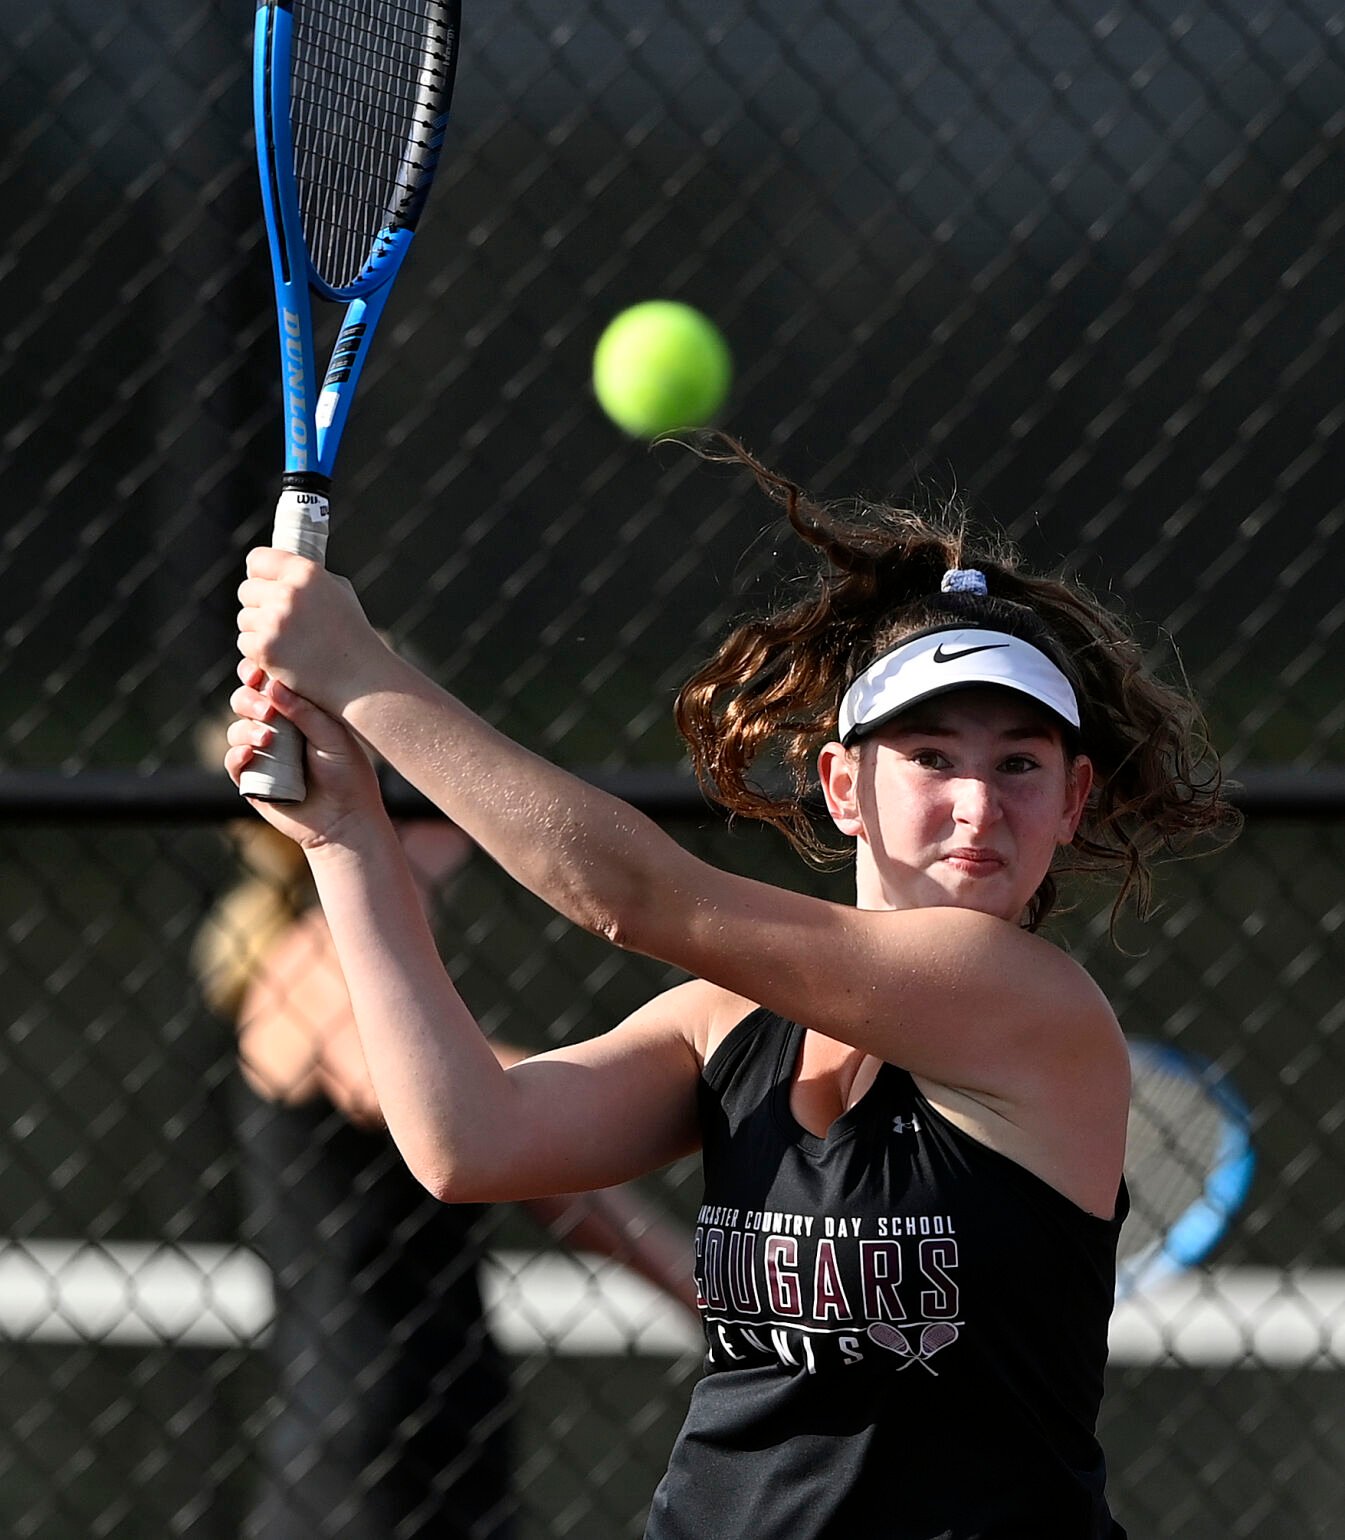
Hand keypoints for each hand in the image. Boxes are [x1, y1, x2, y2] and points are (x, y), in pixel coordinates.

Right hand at [226, 662, 386, 848]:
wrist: (346, 820)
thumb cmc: (348, 774)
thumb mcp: (333, 737)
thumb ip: (305, 711)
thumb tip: (273, 685)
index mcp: (296, 711)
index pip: (267, 683)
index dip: (257, 674)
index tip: (260, 674)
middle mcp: (275, 728)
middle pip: (244, 700)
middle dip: (249, 700)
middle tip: (267, 710)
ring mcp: (262, 754)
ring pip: (236, 730)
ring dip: (246, 729)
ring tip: (268, 739)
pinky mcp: (252, 780)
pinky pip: (233, 764)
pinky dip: (237, 756)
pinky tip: (250, 754)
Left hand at [236, 548, 385, 712]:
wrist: (360, 678)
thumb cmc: (352, 635)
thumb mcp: (339, 592)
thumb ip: (306, 578)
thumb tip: (277, 569)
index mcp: (307, 573)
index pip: (258, 559)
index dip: (260, 572)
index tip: (265, 583)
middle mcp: (288, 594)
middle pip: (247, 590)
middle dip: (259, 604)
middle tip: (280, 620)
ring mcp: (274, 622)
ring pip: (244, 619)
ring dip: (258, 630)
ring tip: (289, 642)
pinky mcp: (265, 649)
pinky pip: (245, 643)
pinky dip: (259, 653)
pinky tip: (284, 658)